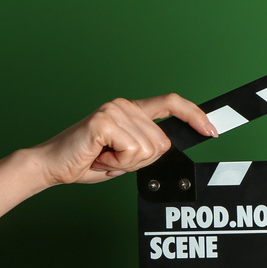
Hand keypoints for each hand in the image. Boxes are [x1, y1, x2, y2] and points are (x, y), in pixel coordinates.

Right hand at [31, 94, 216, 185]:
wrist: (54, 165)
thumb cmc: (89, 160)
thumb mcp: (128, 154)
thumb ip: (148, 145)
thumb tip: (170, 145)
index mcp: (132, 110)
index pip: (171, 102)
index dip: (194, 114)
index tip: (211, 129)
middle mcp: (124, 105)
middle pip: (163, 142)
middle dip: (143, 160)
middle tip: (116, 158)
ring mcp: (114, 110)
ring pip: (150, 149)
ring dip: (128, 163)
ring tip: (106, 157)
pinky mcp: (104, 121)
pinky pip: (133, 152)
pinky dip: (118, 163)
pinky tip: (101, 157)